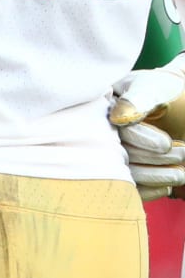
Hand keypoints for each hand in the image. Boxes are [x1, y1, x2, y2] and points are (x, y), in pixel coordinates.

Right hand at [110, 56, 184, 200]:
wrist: (177, 99)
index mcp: (100, 107)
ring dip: (157, 176)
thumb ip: (137, 99)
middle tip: (182, 153)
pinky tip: (167, 186)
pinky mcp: (126, 168)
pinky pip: (131, 186)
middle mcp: (102, 130)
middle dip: (153, 158)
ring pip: (126, 172)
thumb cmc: (163, 89)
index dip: (140, 139)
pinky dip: (151, 190)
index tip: (165, 144)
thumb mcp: (152, 87)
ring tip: (181, 173)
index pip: (113, 129)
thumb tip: (117, 119)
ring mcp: (114, 150)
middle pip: (119, 153)